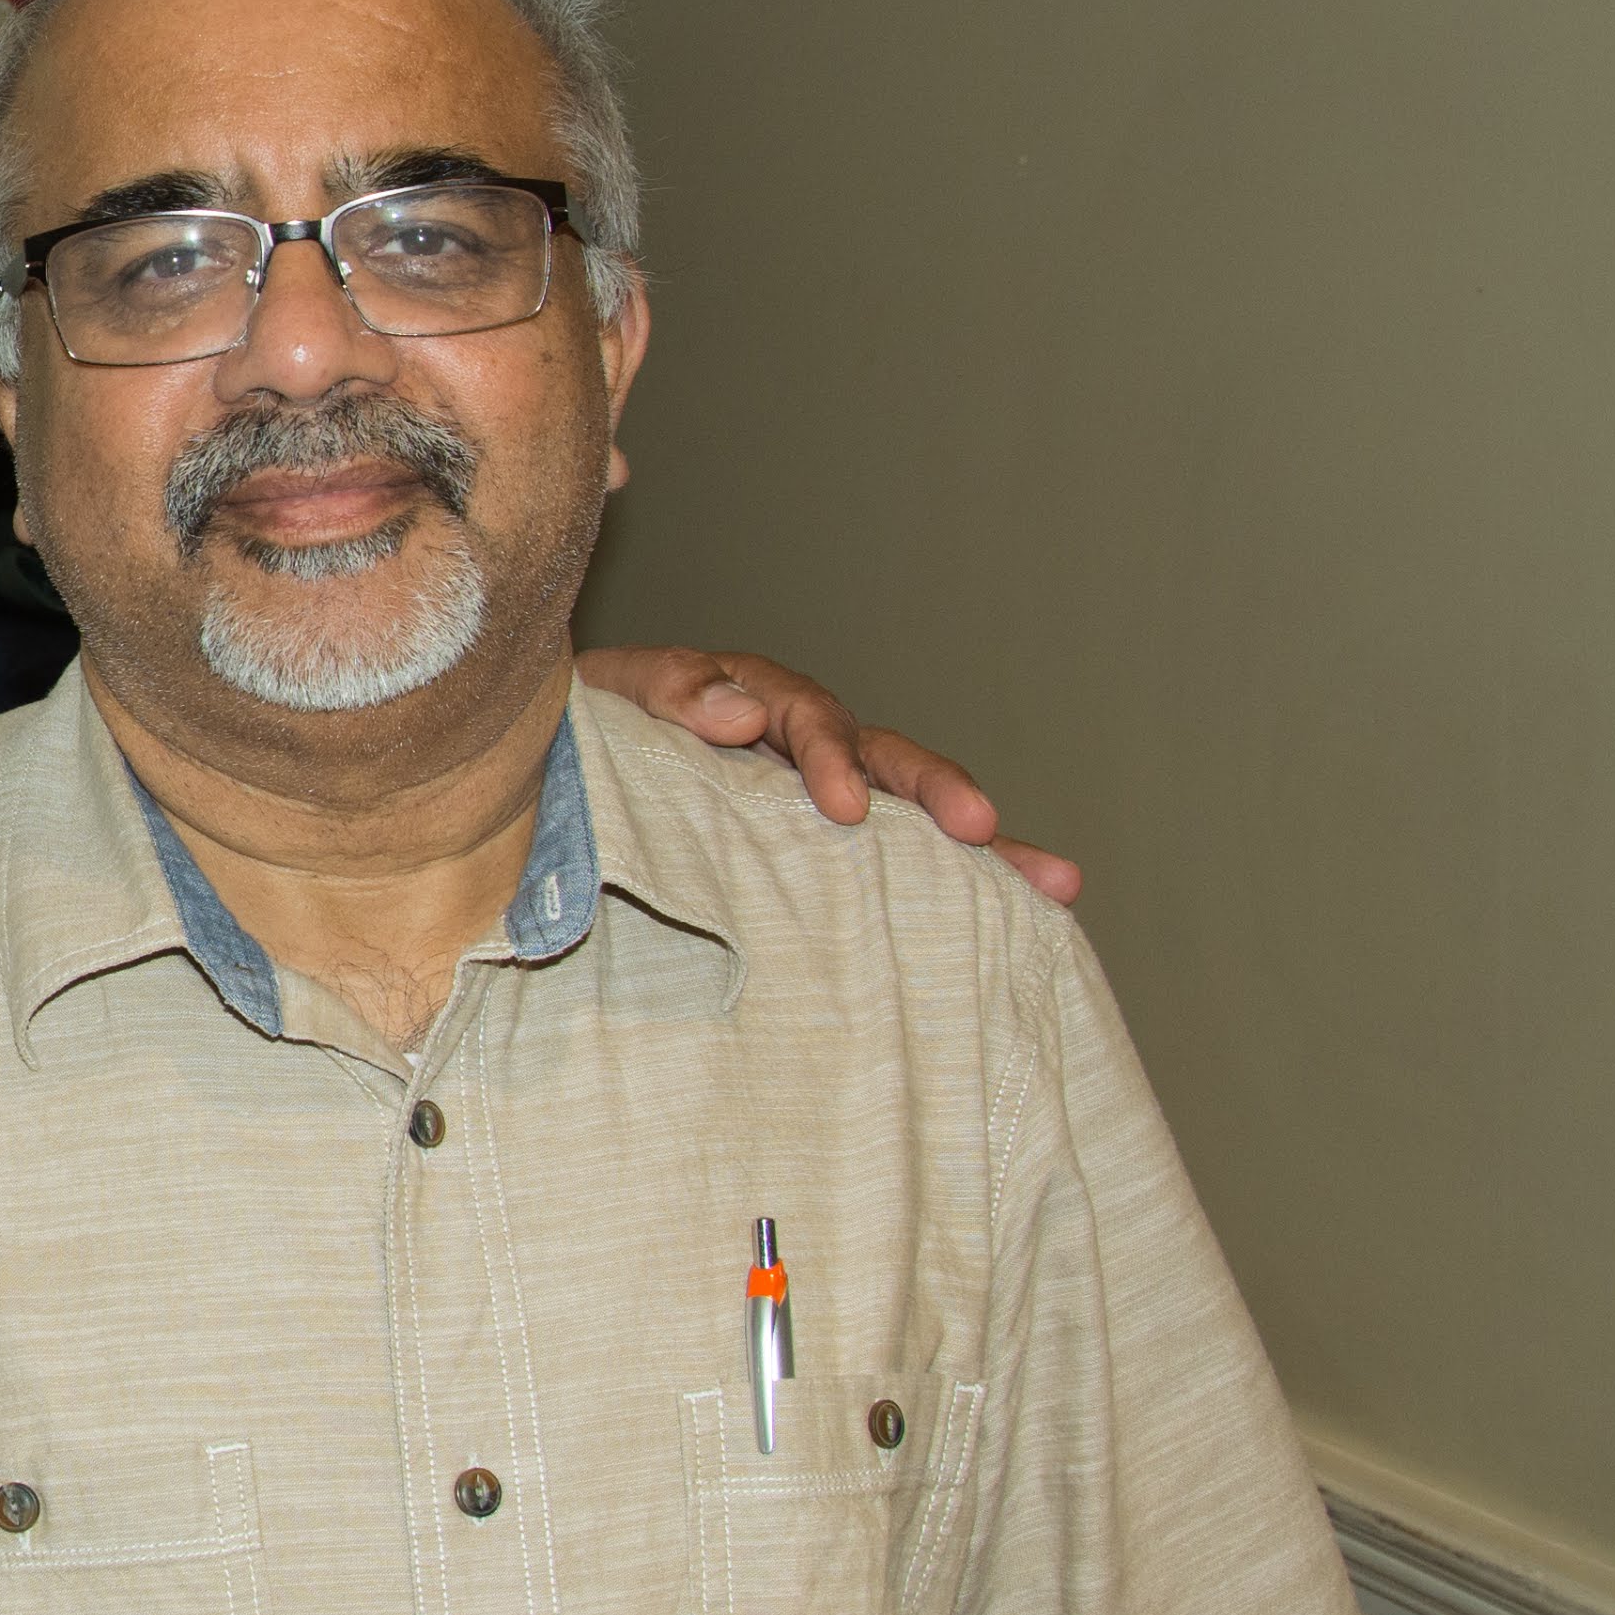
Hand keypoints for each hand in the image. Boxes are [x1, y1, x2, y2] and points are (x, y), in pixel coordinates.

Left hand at [577, 646, 1081, 904]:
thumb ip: (671, 693)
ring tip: (1056, 881)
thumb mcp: (614, 697)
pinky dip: (960, 892)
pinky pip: (897, 871)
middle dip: (936, 791)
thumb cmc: (590, 731)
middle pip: (887, 758)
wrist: (558, 770)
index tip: (843, 803)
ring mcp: (822, 802)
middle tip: (982, 827)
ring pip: (912, 817)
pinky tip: (1030, 921)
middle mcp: (805, 748)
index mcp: (754, 704)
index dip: (830, 755)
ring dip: (985, 848)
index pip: (807, 720)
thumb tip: (746, 712)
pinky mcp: (820, 859)